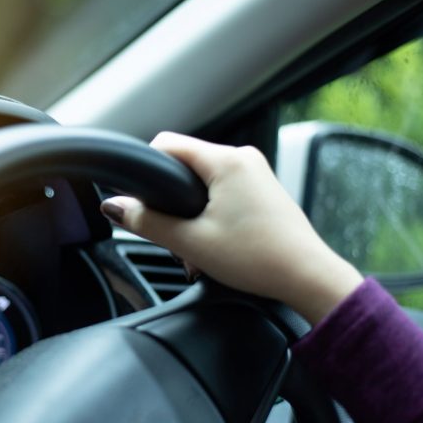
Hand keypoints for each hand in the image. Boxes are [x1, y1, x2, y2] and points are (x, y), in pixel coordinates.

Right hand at [100, 132, 362, 323]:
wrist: (308, 278)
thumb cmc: (258, 258)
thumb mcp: (190, 242)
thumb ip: (146, 221)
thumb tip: (114, 207)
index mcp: (226, 161)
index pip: (167, 144)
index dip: (146, 171)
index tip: (139, 200)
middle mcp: (243, 159)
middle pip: (185, 168)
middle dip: (172, 204)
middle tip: (176, 239)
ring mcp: (256, 174)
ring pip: (204, 185)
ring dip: (192, 217)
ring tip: (198, 252)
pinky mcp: (263, 192)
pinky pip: (224, 194)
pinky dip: (212, 218)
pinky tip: (215, 248)